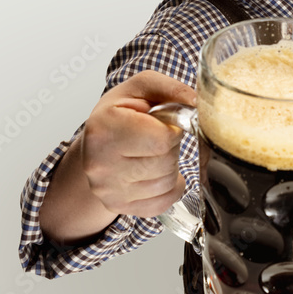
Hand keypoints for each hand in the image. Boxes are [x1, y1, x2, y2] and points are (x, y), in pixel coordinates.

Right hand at [81, 70, 196, 216]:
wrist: (95, 144)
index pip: (163, 139)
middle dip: (171, 148)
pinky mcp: (117, 205)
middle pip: (165, 163)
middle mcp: (100, 162)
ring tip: (155, 154)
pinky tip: (157, 174)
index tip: (165, 125)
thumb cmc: (118, 114)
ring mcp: (107, 189)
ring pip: (166, 184)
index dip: (174, 130)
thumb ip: (171, 89)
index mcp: (105, 127)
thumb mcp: (141, 88)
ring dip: (170, 167)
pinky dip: (168, 189)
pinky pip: (162, 203)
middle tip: (158, 138)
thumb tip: (197, 103)